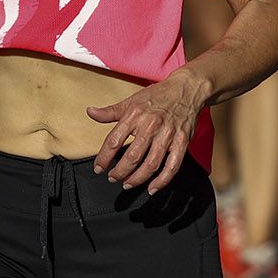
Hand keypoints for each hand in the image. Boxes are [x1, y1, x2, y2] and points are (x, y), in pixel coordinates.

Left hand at [87, 69, 209, 194]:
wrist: (187, 89)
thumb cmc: (157, 96)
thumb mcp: (131, 101)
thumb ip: (110, 111)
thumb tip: (90, 112)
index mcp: (135, 115)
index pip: (114, 140)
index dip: (104, 158)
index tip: (99, 168)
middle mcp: (151, 125)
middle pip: (132, 156)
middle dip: (120, 172)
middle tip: (113, 178)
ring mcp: (168, 135)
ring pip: (151, 164)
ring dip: (137, 179)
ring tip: (128, 183)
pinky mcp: (182, 142)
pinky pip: (172, 167)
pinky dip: (162, 181)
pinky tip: (152, 188)